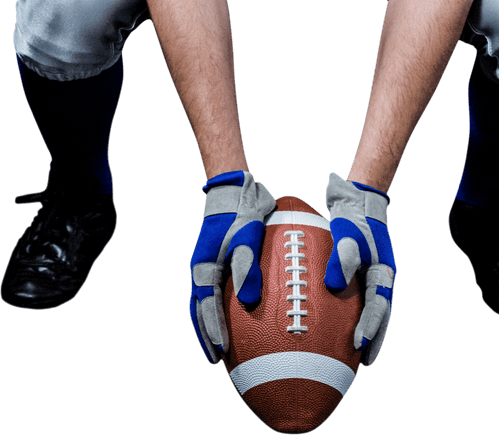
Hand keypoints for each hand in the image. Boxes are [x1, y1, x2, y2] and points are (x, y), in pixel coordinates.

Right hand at [190, 170, 275, 363]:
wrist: (235, 188)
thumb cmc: (243, 210)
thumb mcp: (248, 235)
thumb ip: (247, 266)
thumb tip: (249, 301)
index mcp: (204, 265)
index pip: (205, 304)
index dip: (211, 328)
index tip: (220, 349)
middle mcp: (202, 269)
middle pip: (199, 309)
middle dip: (207, 334)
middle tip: (216, 359)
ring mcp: (208, 266)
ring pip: (204, 302)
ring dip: (210, 324)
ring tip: (222, 346)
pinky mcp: (218, 262)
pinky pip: (218, 291)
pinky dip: (222, 308)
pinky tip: (238, 317)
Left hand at [324, 172, 395, 365]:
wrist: (358, 201)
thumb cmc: (353, 218)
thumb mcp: (348, 234)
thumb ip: (342, 258)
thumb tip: (333, 285)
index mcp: (383, 272)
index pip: (379, 305)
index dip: (371, 326)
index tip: (360, 344)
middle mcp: (380, 278)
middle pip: (380, 314)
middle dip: (373, 337)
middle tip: (364, 362)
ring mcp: (371, 277)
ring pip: (370, 308)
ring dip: (365, 328)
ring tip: (354, 351)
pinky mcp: (360, 274)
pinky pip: (357, 299)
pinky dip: (351, 314)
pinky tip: (337, 324)